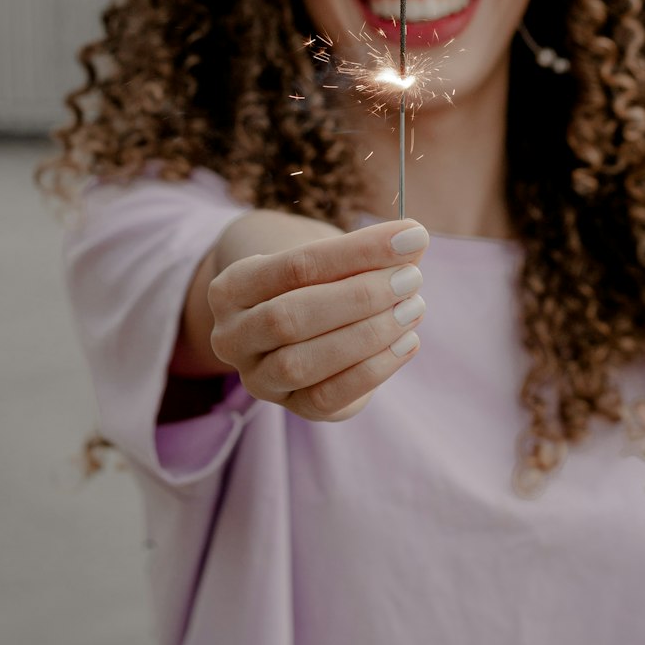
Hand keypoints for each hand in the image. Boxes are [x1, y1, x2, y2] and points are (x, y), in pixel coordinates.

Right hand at [208, 220, 428, 420]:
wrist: (294, 322)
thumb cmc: (315, 280)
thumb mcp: (329, 259)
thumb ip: (368, 253)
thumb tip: (411, 242)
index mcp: (231, 288)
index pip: (295, 265)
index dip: (357, 252)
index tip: (410, 236)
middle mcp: (232, 337)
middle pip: (291, 317)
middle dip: (360, 297)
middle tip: (411, 278)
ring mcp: (257, 379)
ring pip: (302, 363)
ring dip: (367, 334)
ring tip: (413, 307)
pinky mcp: (292, 408)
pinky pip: (327, 397)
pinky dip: (373, 369)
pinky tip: (407, 342)